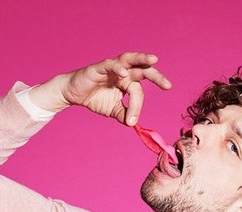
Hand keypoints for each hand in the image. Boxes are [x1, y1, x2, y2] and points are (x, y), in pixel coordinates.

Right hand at [56, 51, 170, 125]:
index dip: (137, 106)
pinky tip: (124, 73)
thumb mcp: (113, 110)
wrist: (73, 94)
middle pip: (143, 70)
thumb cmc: (95, 98)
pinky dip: (118, 68)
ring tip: (154, 59)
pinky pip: (110, 64)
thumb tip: (133, 123)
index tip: (132, 121)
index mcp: (128, 82)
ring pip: (129, 59)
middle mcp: (123, 72)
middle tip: (168, 85)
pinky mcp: (99, 67)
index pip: (138, 92)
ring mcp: (112, 67)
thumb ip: (124, 114)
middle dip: (156, 77)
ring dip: (142, 59)